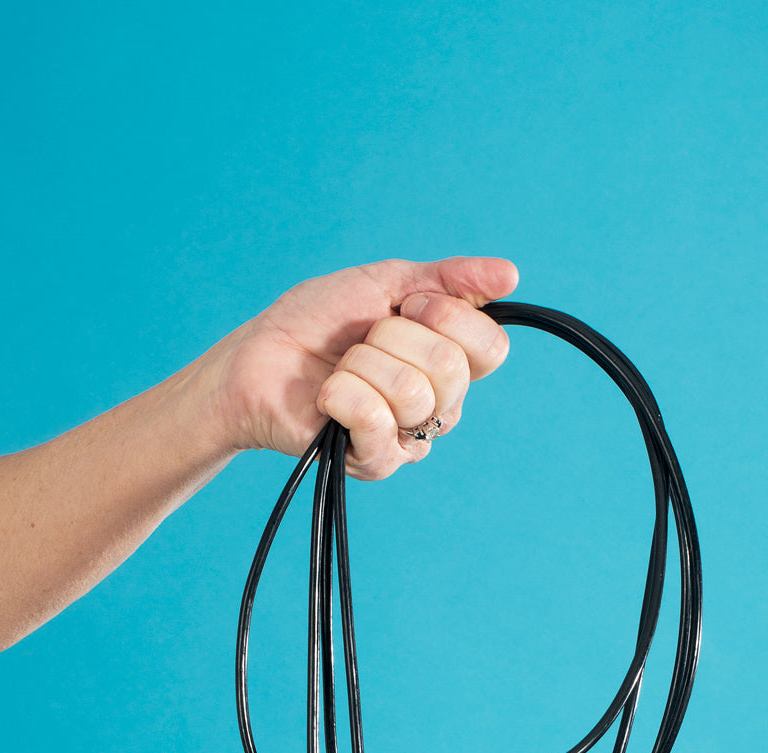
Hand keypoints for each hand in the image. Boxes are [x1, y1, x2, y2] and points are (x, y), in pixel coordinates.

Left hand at [210, 255, 518, 479]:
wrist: (258, 358)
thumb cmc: (317, 322)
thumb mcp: (384, 282)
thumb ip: (448, 279)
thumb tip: (509, 274)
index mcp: (450, 361)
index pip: (491, 347)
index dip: (445, 315)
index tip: (405, 305)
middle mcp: (439, 404)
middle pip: (451, 368)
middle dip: (393, 337)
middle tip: (362, 340)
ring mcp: (409, 437)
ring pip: (412, 393)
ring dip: (361, 365)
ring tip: (340, 370)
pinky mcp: (376, 462)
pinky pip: (377, 421)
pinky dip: (342, 395)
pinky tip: (328, 398)